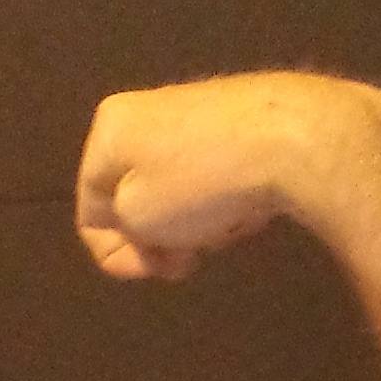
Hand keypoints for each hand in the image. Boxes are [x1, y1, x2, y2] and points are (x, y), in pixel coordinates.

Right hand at [74, 72, 380, 282]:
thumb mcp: (137, 217)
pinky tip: (245, 207)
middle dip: (158, 238)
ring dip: (192, 225)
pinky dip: (220, 201)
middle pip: (133, 202)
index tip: (155, 269)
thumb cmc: (198, 183)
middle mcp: (143, 110)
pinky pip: (209, 178)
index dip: (116, 255)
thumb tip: (137, 219)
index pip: (90, 213)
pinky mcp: (233, 120)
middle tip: (188, 257)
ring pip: (173, 194)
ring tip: (223, 226)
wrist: (289, 139)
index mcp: (108, 129)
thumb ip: (118, 226)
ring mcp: (191, 112)